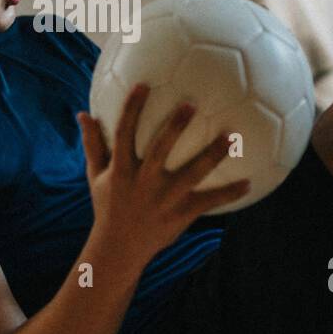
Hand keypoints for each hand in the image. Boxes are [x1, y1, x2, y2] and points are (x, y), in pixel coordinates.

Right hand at [76, 82, 250, 266]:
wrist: (118, 249)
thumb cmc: (107, 206)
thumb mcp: (95, 176)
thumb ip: (93, 144)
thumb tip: (83, 114)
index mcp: (122, 169)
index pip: (124, 133)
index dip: (132, 109)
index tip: (143, 85)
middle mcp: (143, 181)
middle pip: (160, 150)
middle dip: (175, 127)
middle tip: (191, 104)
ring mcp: (164, 199)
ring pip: (191, 173)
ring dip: (212, 155)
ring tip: (231, 137)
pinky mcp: (181, 214)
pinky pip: (208, 202)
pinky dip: (229, 193)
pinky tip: (249, 182)